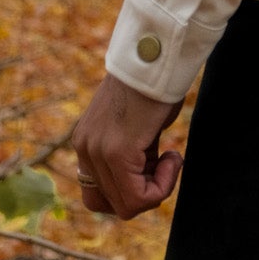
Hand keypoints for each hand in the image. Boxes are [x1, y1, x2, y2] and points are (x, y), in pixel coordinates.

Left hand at [72, 73, 183, 219]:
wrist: (159, 53)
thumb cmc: (156, 85)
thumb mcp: (134, 128)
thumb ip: (129, 154)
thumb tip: (143, 179)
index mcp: (84, 141)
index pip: (97, 195)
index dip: (129, 189)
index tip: (153, 163)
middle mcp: (83, 148)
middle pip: (108, 204)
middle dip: (141, 192)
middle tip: (162, 163)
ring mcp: (97, 151)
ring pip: (127, 206)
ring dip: (156, 189)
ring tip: (170, 158)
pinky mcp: (117, 152)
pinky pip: (139, 197)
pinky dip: (163, 186)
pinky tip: (174, 156)